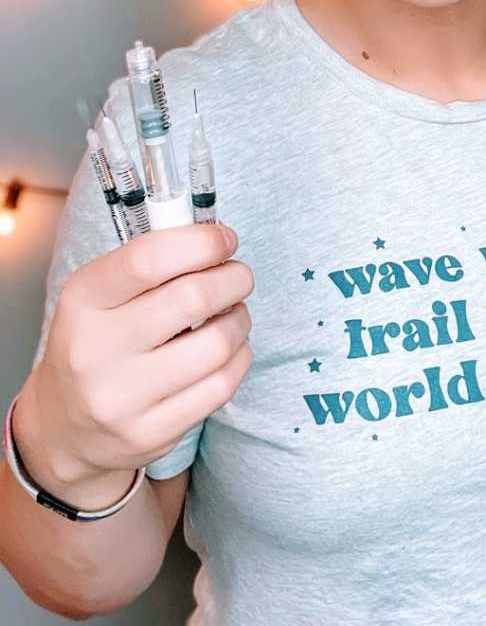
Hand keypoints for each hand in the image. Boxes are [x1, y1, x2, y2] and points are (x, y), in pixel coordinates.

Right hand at [23, 222, 254, 490]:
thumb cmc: (96, 342)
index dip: (201, 242)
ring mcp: (122, 397)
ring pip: (217, 344)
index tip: (225, 239)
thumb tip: (213, 236)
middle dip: (233, 278)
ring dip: (240, 320)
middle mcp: (95, 349)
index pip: (149, 259)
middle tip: (238, 276)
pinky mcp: (150, 433)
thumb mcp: (99, 295)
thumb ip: (149, 263)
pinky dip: (239, 358)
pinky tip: (231, 349)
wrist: (62, 428)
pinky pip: (221, 386)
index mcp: (83, 300)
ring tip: (234, 314)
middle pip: (193, 298)